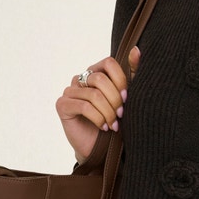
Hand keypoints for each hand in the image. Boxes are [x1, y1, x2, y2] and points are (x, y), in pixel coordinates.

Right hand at [55, 46, 140, 162]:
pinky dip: (98, 118)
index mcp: (96, 72)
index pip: (109, 63)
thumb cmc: (113, 121)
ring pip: (93, 95)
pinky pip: (84, 107)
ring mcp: (69, 91)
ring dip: (108, 112)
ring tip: (113, 125)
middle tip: (121, 115)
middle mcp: (80, 79)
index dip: (120, 80)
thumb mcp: (126, 97)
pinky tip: (103, 127)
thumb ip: (132, 74)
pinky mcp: (62, 105)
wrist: (100, 148)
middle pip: (100, 79)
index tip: (127, 98)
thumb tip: (136, 50)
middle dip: (114, 99)